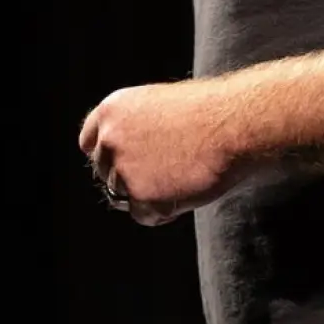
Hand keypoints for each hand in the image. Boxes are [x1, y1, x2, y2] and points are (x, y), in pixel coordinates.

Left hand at [78, 80, 246, 226]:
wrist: (233, 126)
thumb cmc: (208, 114)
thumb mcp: (159, 107)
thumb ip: (134, 129)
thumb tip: (125, 162)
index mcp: (111, 110)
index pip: (90, 142)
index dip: (108, 156)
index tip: (123, 163)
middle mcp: (110, 139)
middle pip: (105, 173)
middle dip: (129, 178)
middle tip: (165, 173)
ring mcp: (124, 170)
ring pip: (123, 196)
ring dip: (148, 194)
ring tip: (182, 176)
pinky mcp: (142, 197)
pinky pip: (144, 216)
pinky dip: (163, 212)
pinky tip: (184, 191)